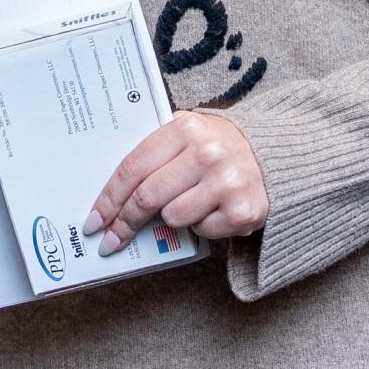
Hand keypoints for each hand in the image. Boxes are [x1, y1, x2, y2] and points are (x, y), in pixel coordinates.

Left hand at [87, 111, 267, 250]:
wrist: (275, 155)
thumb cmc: (217, 146)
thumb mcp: (186, 133)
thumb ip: (154, 151)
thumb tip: (110, 193)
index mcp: (185, 128)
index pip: (133, 168)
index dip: (108, 198)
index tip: (94, 220)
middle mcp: (207, 154)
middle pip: (147, 197)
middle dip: (124, 223)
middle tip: (110, 240)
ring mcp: (227, 183)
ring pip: (173, 217)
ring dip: (172, 217)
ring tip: (188, 201)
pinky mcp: (243, 212)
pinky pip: (201, 230)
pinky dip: (201, 225)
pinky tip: (213, 208)